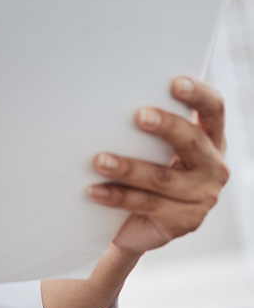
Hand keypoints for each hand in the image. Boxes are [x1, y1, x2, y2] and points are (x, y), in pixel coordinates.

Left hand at [90, 77, 228, 256]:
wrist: (135, 224)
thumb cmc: (140, 171)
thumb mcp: (147, 147)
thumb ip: (142, 126)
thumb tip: (104, 98)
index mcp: (209, 138)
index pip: (212, 110)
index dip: (198, 95)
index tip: (175, 83)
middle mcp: (213, 166)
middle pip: (193, 141)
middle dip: (166, 126)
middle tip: (139, 115)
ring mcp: (203, 196)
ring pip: (164, 178)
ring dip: (129, 168)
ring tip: (98, 160)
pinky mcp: (186, 221)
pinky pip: (148, 205)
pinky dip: (117, 197)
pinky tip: (94, 191)